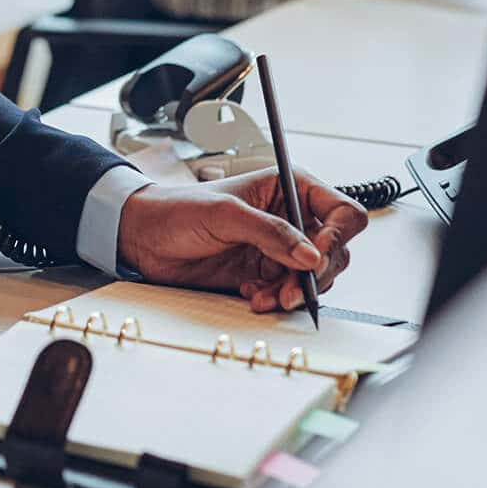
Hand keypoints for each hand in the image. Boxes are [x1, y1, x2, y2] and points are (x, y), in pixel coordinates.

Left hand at [117, 169, 367, 312]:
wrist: (144, 238)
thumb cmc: (177, 210)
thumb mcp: (224, 214)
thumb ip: (270, 233)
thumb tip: (312, 255)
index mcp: (288, 188)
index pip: (342, 211)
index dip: (338, 236)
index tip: (317, 257)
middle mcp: (290, 217)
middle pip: (335, 251)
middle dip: (316, 274)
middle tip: (291, 289)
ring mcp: (280, 247)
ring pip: (314, 278)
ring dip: (294, 291)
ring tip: (266, 296)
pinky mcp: (266, 272)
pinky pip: (290, 292)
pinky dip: (276, 299)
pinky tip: (252, 295)